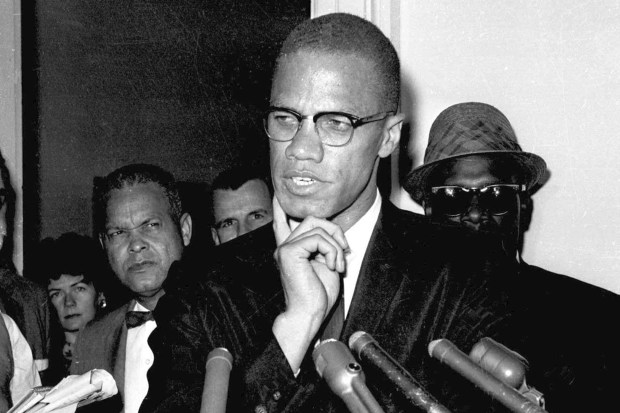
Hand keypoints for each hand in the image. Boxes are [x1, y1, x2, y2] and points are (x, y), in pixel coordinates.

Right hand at [271, 197, 348, 370]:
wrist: (308, 315)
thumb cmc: (317, 295)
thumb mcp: (325, 264)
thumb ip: (324, 245)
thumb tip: (332, 232)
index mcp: (291, 250)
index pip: (282, 222)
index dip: (280, 207)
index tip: (277, 194)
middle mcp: (284, 246)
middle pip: (311, 218)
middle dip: (334, 230)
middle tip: (344, 250)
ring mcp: (285, 248)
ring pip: (317, 226)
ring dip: (336, 245)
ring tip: (339, 265)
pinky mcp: (289, 252)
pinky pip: (319, 238)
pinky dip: (332, 251)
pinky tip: (334, 266)